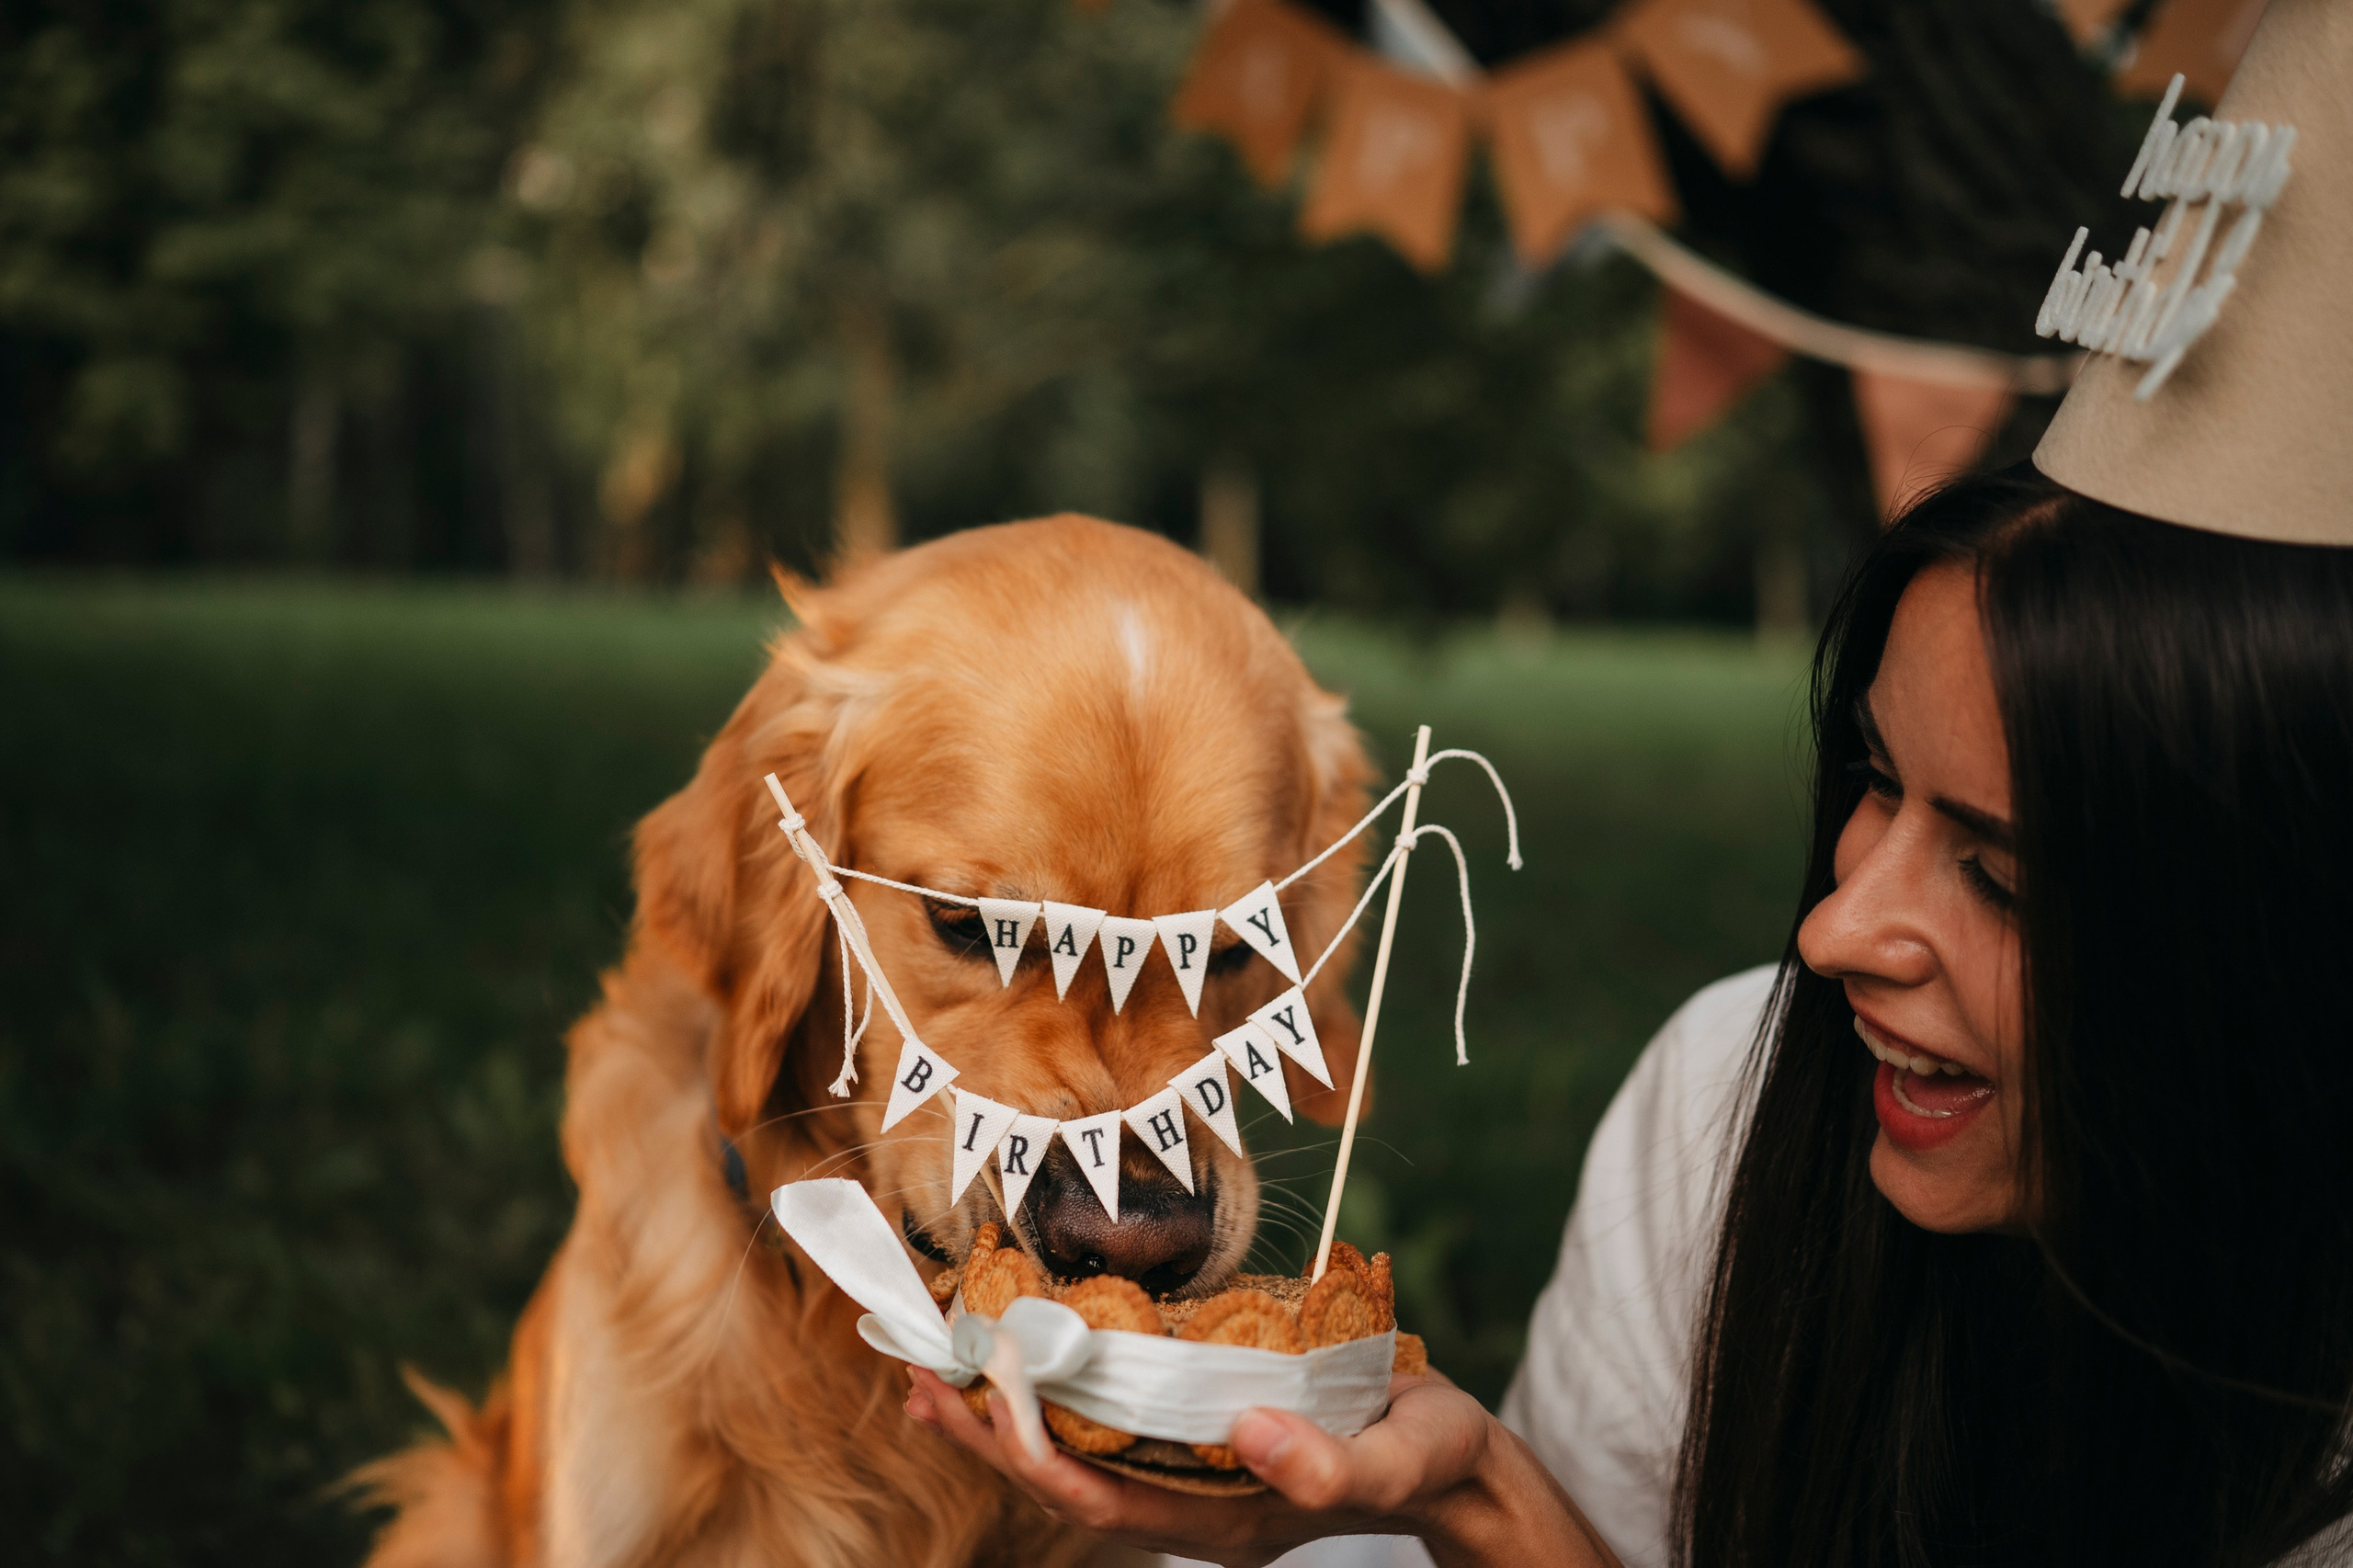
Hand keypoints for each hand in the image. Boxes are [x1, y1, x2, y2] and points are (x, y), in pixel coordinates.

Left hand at [903, 1367, 1618, 1567]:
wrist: (1452, 1460)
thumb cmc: (1427, 1457)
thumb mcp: (1395, 1459)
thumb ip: (1329, 1464)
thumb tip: (1251, 1433)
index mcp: (1222, 1518)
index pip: (1101, 1496)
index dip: (1032, 1453)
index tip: (980, 1401)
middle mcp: (1189, 1502)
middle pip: (1066, 1478)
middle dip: (990, 1435)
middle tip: (918, 1377)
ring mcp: (1191, 1474)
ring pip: (1076, 1452)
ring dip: (1005, 1415)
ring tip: (936, 1370)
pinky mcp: (1200, 1437)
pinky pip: (1108, 1423)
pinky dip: (1056, 1391)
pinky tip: (1027, 1355)